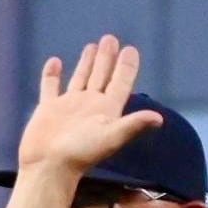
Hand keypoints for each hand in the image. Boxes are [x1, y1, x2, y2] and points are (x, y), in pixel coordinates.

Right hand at [14, 36, 160, 181]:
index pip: (120, 83)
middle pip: (102, 76)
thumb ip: (134, 125)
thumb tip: (159, 119)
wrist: (48, 168)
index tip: (130, 49)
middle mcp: (89, 106)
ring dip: (86, 63)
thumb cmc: (80, 154)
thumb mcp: (111, 137)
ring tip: (92, 46)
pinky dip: (51, 75)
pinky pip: (50, 87)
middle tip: (110, 39)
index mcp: (106, 110)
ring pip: (80, 79)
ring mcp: (68, 107)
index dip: (127, 66)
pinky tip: (54, 62)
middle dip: (107, 58)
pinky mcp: (48, 110)